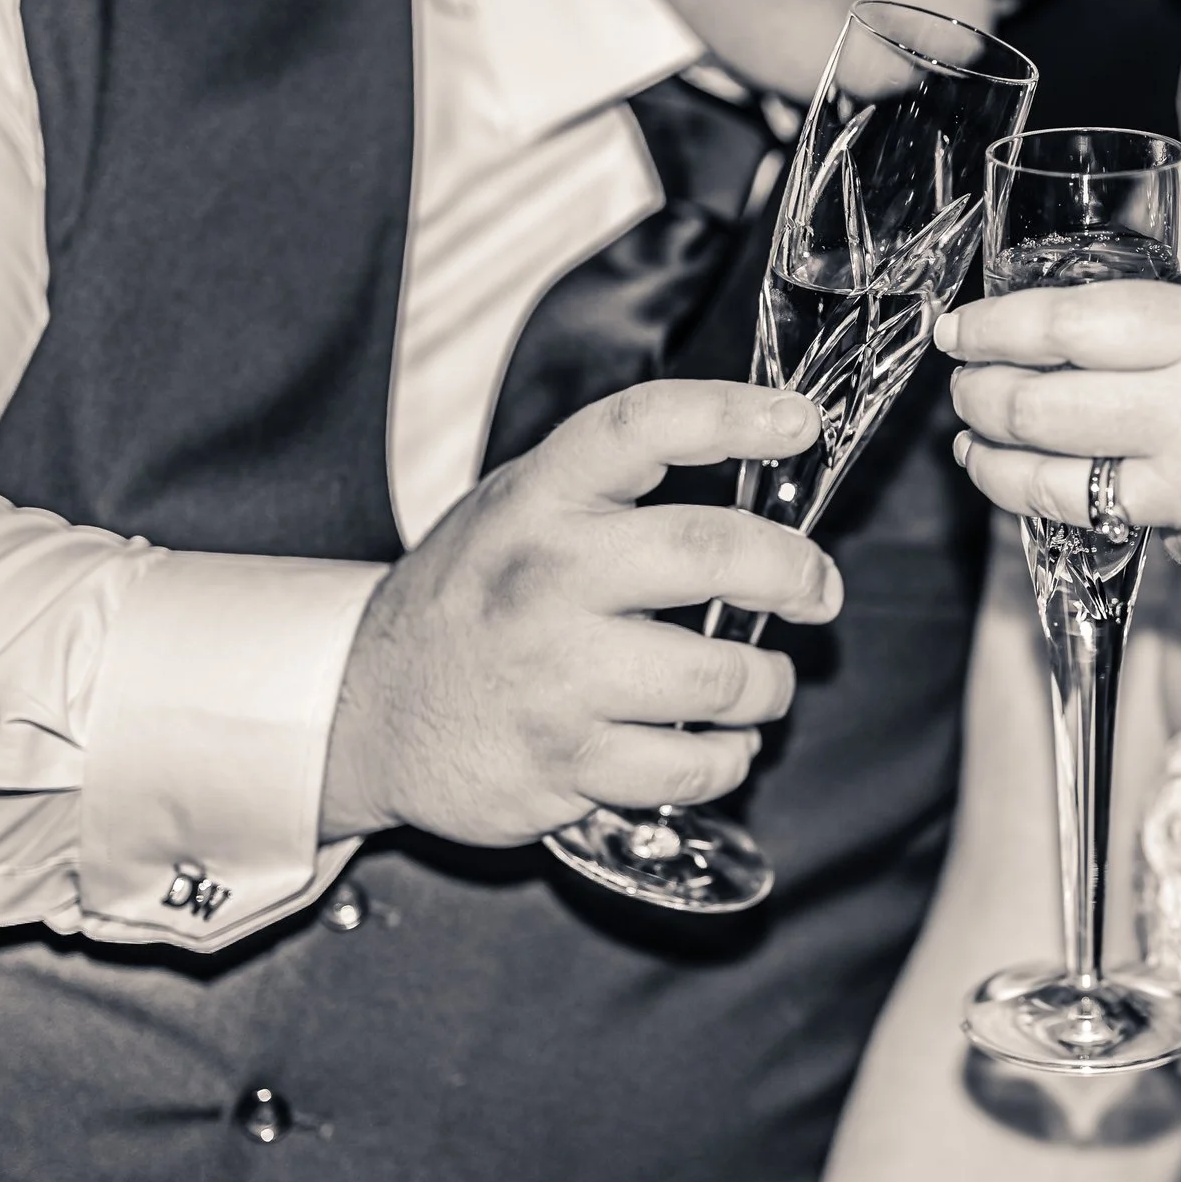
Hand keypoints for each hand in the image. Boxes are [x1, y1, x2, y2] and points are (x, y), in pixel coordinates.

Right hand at [321, 379, 842, 844]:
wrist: (362, 708)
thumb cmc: (471, 602)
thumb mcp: (517, 512)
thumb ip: (613, 489)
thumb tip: (753, 462)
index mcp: (539, 500)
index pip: (642, 428)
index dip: (733, 415)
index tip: (800, 423)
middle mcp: (546, 580)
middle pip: (710, 551)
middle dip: (794, 571)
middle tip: (817, 590)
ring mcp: (553, 678)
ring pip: (718, 676)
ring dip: (768, 684)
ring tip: (763, 682)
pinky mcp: (561, 764)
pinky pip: (690, 766)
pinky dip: (728, 758)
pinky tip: (720, 744)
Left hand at [936, 283, 1180, 616]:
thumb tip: (1125, 338)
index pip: (1073, 324)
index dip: (999, 323)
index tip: (960, 324)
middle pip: (1040, 405)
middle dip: (980, 395)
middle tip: (964, 385)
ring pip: (1054, 486)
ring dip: (998, 465)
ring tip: (980, 449)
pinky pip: (1131, 529)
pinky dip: (1104, 509)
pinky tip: (1102, 491)